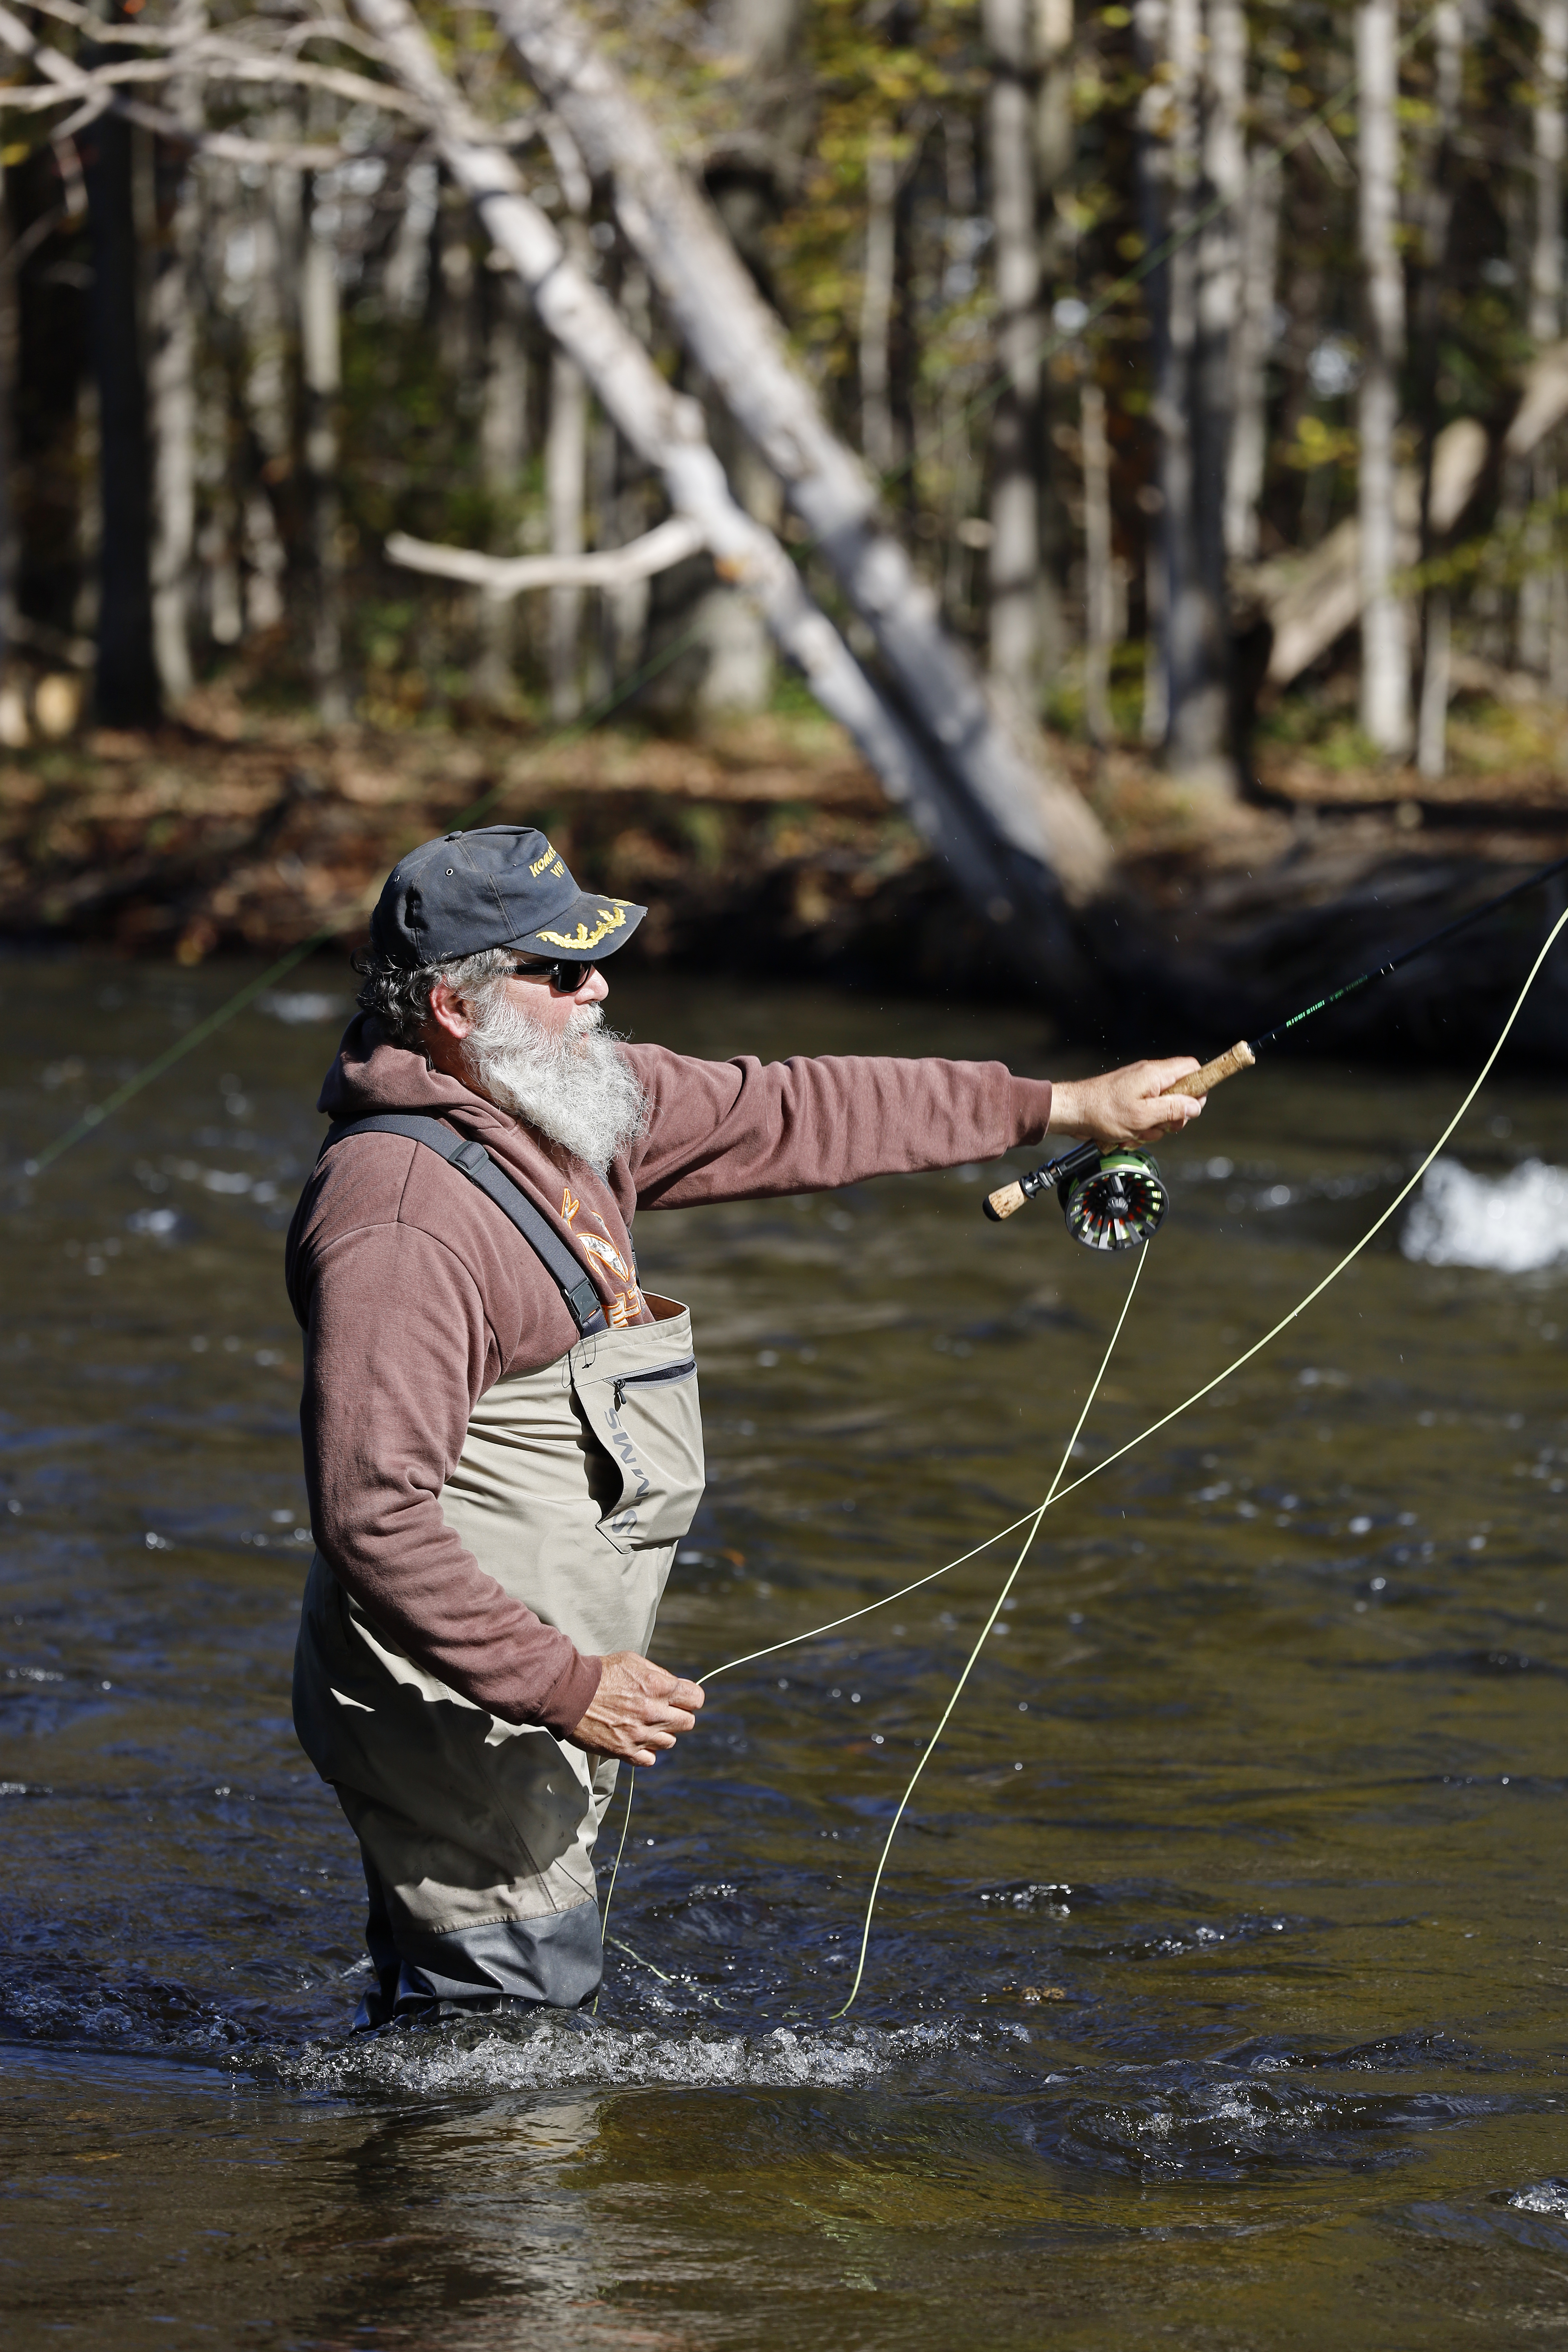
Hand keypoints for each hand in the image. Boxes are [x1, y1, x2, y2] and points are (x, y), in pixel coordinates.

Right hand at [566, 1649, 704, 1766]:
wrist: (570, 1694)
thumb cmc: (600, 1673)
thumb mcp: (632, 1661)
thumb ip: (658, 1674)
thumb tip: (674, 1685)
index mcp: (658, 1687)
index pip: (696, 1698)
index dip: (690, 1698)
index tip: (681, 1698)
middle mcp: (654, 1713)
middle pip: (688, 1723)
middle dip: (679, 1715)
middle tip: (662, 1711)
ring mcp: (640, 1735)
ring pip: (670, 1742)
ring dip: (661, 1733)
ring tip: (643, 1723)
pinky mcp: (625, 1752)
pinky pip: (650, 1759)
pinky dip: (645, 1751)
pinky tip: (635, 1739)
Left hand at [1048, 1058, 1203, 1146]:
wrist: (1072, 1112)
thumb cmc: (1101, 1111)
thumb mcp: (1142, 1116)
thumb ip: (1172, 1109)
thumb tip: (1195, 1106)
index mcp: (1155, 1074)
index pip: (1192, 1068)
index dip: (1200, 1087)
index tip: (1193, 1107)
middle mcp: (1150, 1077)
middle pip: (1181, 1095)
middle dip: (1174, 1116)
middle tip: (1161, 1126)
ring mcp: (1140, 1089)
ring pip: (1163, 1110)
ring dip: (1154, 1127)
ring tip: (1135, 1132)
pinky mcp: (1130, 1101)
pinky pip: (1147, 1116)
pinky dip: (1140, 1128)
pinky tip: (1126, 1134)